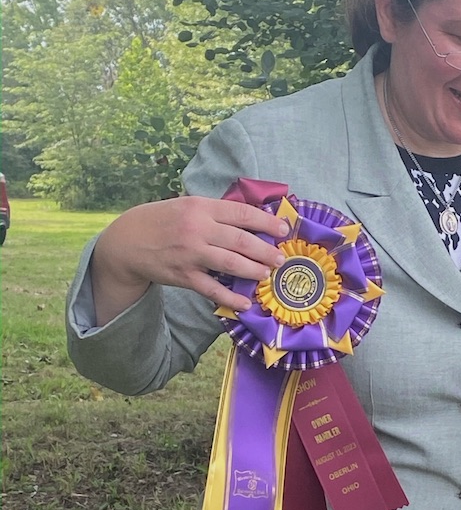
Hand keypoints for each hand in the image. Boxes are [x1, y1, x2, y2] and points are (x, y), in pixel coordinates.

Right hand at [90, 196, 289, 325]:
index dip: (266, 222)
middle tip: (280, 258)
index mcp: (201, 207)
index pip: (241, 213)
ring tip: (267, 274)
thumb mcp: (188, 206)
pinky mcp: (183, 276)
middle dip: (266, 251)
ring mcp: (191, 254)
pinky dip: (231, 297)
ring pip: (231, 264)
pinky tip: (245, 303)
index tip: (283, 229)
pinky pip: (212, 289)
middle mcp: (197, 229)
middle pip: (241, 240)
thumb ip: (216, 213)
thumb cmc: (163, 220)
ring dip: (254, 270)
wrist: (127, 241)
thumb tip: (253, 220)